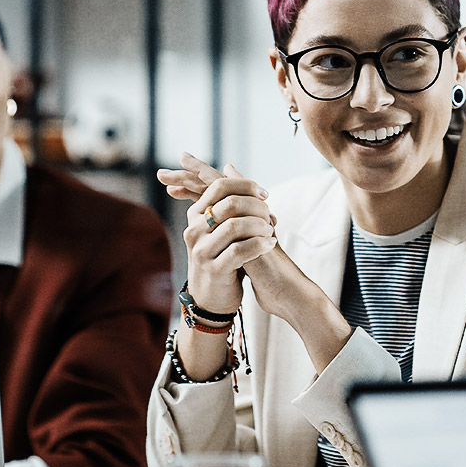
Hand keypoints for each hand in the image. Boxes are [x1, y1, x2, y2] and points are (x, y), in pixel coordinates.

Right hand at [161, 154, 277, 315]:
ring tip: (271, 230)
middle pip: (229, 203)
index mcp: (194, 216)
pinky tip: (270, 244)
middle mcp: (194, 231)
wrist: (211, 299)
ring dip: (260, 225)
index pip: (218, 186)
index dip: (245, 186)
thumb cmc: (221, 258)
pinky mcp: (214, 269)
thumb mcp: (220, 227)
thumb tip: (230, 167)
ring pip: (235, 226)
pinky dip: (260, 244)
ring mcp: (201, 251)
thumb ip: (226, 201)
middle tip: (271, 214)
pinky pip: (240, 250)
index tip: (265, 194)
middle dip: (256, 206)